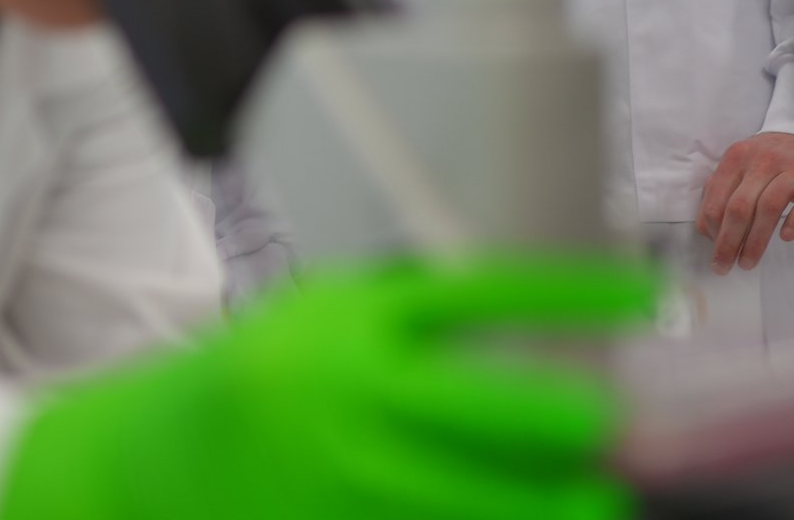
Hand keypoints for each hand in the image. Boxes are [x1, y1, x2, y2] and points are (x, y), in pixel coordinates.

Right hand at [0, 256, 658, 519]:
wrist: (146, 467)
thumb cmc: (260, 378)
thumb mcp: (322, 320)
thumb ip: (412, 324)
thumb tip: (548, 354)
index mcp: (349, 320)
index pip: (483, 294)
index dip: (573, 295)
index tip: (647, 299)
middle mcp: (351, 394)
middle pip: (504, 409)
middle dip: (581, 426)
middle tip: (619, 434)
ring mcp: (346, 479)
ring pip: (490, 500)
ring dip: (552, 504)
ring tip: (587, 500)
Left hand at [694, 132, 793, 273]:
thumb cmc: (771, 158)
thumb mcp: (742, 165)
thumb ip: (724, 190)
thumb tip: (706, 228)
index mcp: (737, 159)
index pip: (717, 198)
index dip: (712, 228)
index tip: (714, 250)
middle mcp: (762, 162)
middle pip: (740, 206)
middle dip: (729, 241)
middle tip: (725, 266)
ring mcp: (792, 168)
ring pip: (769, 207)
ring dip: (756, 240)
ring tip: (748, 262)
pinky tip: (786, 237)